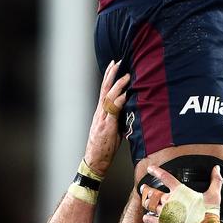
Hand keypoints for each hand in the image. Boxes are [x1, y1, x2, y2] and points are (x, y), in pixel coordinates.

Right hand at [83, 60, 129, 177]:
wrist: (95, 161)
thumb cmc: (104, 146)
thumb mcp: (112, 127)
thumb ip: (118, 116)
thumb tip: (128, 105)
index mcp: (101, 112)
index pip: (104, 90)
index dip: (109, 76)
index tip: (114, 64)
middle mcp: (100, 113)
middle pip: (104, 89)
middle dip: (111, 75)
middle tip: (118, 62)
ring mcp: (102, 119)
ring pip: (108, 98)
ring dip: (118, 86)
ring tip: (126, 76)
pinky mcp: (106, 128)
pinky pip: (113, 112)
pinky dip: (119, 102)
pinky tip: (125, 96)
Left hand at [140, 164, 221, 222]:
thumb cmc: (209, 214)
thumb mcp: (214, 195)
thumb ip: (215, 180)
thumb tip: (217, 168)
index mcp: (180, 191)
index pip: (165, 177)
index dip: (156, 171)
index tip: (150, 168)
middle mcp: (170, 200)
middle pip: (153, 192)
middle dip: (146, 189)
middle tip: (142, 187)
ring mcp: (165, 213)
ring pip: (150, 205)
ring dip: (147, 202)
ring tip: (144, 201)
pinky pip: (150, 220)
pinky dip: (147, 218)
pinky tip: (146, 217)